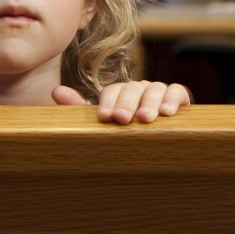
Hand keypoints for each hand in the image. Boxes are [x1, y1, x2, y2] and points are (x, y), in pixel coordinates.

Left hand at [52, 81, 190, 124]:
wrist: (156, 145)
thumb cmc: (124, 133)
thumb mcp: (102, 123)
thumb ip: (79, 108)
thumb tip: (57, 91)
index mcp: (119, 93)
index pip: (112, 91)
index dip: (108, 103)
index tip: (106, 117)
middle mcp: (138, 89)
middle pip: (133, 88)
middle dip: (127, 104)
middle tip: (123, 119)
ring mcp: (158, 91)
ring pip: (154, 88)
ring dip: (150, 103)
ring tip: (145, 119)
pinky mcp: (178, 97)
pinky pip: (177, 90)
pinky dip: (173, 98)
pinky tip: (168, 112)